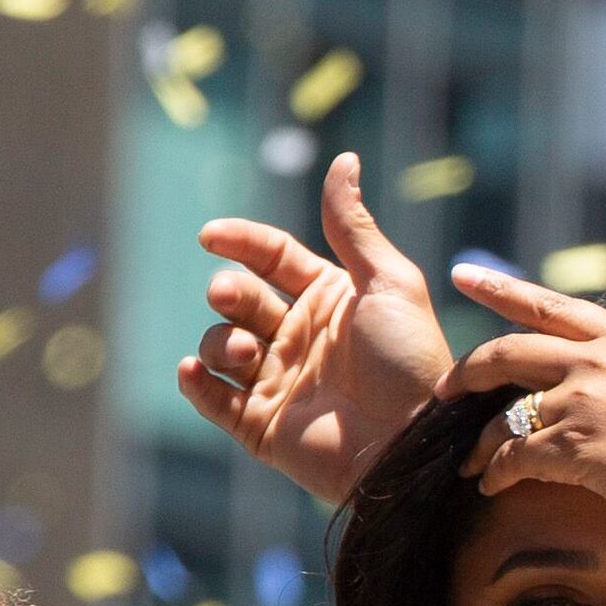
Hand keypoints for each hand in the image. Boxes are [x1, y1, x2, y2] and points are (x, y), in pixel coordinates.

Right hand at [181, 151, 457, 502]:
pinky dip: (197, 384)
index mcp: (329, 298)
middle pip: (241, 297)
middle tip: (231, 296)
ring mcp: (279, 382)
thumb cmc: (410, 361)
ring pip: (221, 345)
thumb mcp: (389, 284)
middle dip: (229, 292)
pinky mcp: (263, 428)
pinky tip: (192, 370)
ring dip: (220, 341)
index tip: (211, 234)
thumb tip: (344, 161)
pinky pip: (214, 401)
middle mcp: (300, 337)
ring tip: (245, 353)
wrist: (413, 444)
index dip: (240, 241)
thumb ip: (354, 226)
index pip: (271, 257)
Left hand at [445, 262, 605, 559]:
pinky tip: (490, 486)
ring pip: (505, 416)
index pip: (551, 307)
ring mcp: (582, 406)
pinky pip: (513, 458)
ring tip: (469, 461)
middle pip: (508, 354)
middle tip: (442, 386)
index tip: (463, 275)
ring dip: (481, 440)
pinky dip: (496, 473)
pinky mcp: (574, 451)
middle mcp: (595, 366)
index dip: (502, 289)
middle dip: (467, 369)